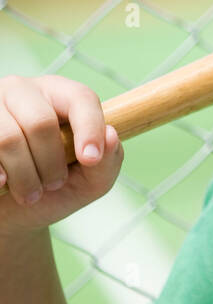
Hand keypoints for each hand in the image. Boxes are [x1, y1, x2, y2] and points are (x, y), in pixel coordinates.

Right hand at [0, 75, 123, 235]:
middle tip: (53, 185)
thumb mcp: (91, 182)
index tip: (90, 159)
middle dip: (50, 165)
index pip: (80, 99)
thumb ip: (108, 161)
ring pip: (8, 139)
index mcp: (61, 95)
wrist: (12, 212)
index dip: (89, 128)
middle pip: (40, 123)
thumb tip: (111, 134)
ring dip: (23, 177)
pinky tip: (2, 184)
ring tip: (29, 192)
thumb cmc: (54, 189)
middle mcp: (24, 90)